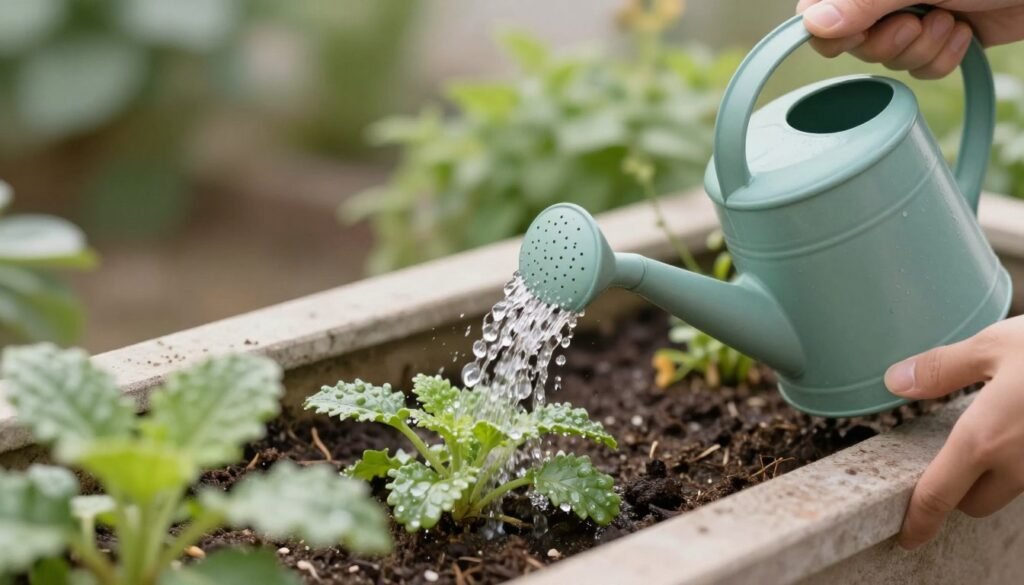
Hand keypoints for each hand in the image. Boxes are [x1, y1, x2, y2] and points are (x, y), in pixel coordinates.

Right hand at [796, 0, 1023, 78]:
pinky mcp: (942, 34)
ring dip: (922, 49)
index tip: (857, 32)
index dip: (832, 31)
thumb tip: (811, 24)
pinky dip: (943, 57)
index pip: (816, 9)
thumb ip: (862, 1)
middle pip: (851, 42)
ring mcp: (913, 13)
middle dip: (888, 41)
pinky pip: (921, 68)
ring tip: (951, 21)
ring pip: (888, 58)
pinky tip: (965, 32)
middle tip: (917, 22)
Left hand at [884, 315, 1023, 548]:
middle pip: (976, 503)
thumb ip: (943, 368)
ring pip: (1011, 490)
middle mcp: (1018, 466)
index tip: (908, 536)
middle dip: (960, 490)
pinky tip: (1023, 428)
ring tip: (998, 433)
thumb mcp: (995, 344)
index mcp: (984, 439)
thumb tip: (896, 380)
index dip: (918, 521)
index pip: (938, 496)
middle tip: (951, 458)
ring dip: (998, 474)